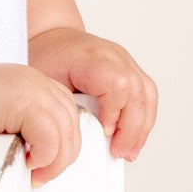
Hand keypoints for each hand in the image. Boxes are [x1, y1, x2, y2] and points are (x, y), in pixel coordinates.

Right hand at [0, 61, 81, 187]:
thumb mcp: (2, 117)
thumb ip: (23, 131)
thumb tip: (33, 159)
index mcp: (38, 87)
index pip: (68, 121)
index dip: (60, 147)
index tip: (44, 164)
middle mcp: (42, 86)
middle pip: (73, 130)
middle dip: (60, 160)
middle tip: (39, 175)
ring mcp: (38, 93)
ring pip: (67, 138)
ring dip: (52, 163)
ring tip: (33, 173)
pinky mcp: (29, 105)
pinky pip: (51, 141)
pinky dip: (43, 158)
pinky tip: (25, 161)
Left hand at [27, 25, 156, 161]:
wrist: (51, 39)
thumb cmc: (45, 57)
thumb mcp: (45, 82)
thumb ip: (65, 107)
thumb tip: (77, 138)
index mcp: (93, 57)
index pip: (118, 85)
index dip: (115, 113)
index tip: (105, 133)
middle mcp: (115, 56)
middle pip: (138, 93)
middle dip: (132, 128)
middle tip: (120, 152)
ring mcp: (126, 61)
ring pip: (148, 95)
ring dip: (142, 126)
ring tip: (130, 150)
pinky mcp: (130, 69)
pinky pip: (146, 94)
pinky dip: (142, 118)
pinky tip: (133, 136)